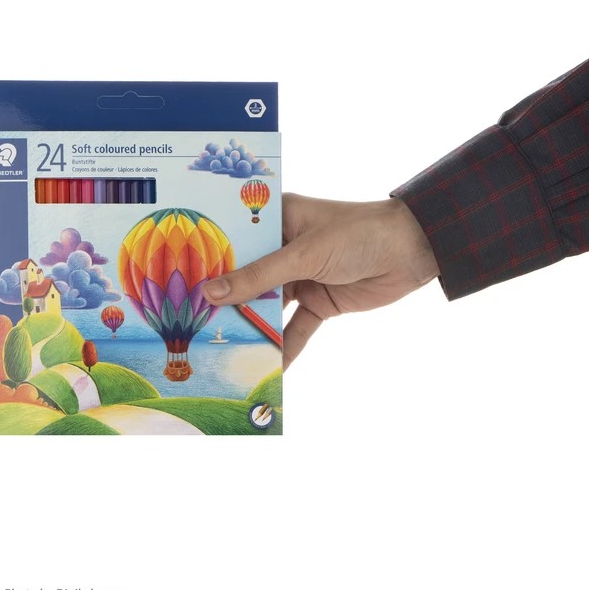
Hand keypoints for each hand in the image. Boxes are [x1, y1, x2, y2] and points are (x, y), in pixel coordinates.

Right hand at [202, 193, 439, 367]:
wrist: (412, 251)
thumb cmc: (357, 233)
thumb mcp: (305, 253)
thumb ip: (260, 275)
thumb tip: (211, 293)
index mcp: (277, 220)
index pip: (234, 239)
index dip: (208, 260)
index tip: (176, 283)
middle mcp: (284, 247)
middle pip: (247, 278)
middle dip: (224, 302)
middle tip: (189, 325)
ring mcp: (300, 276)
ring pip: (268, 306)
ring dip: (251, 327)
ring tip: (218, 351)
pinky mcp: (319, 302)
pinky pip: (295, 328)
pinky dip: (284, 347)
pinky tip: (268, 369)